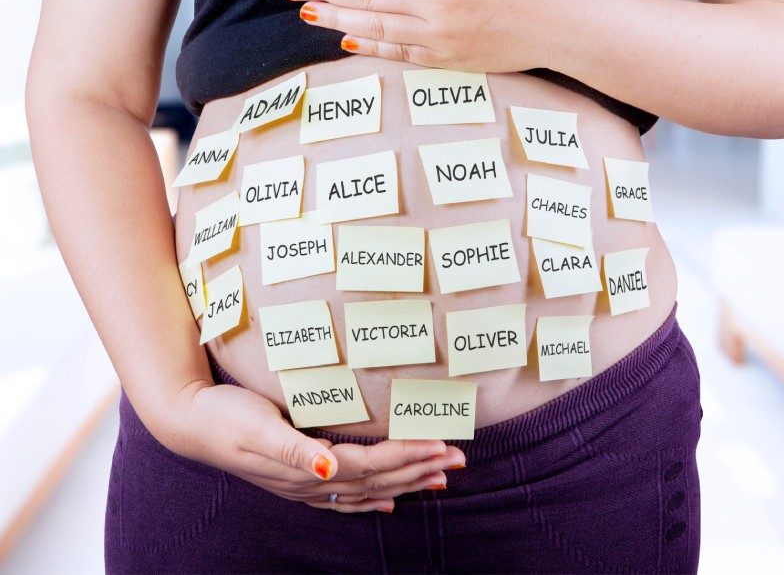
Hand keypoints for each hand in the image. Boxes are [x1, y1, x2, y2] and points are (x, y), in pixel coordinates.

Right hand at [166, 382, 464, 512]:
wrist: (189, 421)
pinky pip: (345, 496)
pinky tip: (388, 501)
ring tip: (439, 479)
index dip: (409, 456)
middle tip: (459, 459)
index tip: (444, 446)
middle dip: (420, 469)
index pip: (372, 464)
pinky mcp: (297, 477)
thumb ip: (296, 450)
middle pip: (377, 479)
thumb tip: (330, 468)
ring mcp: (304, 483)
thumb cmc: (225, 416)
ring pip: (367, 489)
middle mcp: (311, 481)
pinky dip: (372, 498)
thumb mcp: (259, 428)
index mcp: (307, 467)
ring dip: (405, 483)